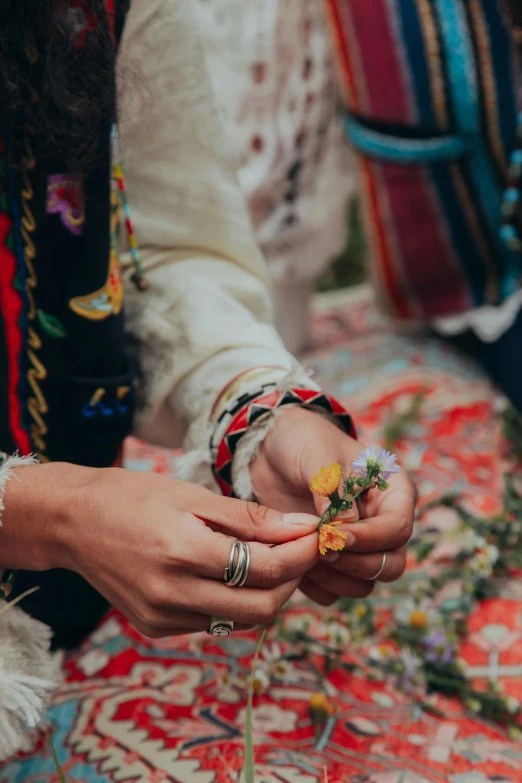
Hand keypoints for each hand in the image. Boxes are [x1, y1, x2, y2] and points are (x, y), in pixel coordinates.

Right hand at [2, 462, 319, 635]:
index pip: (266, 569)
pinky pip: (214, 621)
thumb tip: (301, 528)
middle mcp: (173, 594)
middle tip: (300, 550)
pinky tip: (234, 572)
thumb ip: (249, 518)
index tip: (319, 536)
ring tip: (270, 557)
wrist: (72, 522)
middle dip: (292, 580)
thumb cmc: (132, 496)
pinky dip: (236, 600)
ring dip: (268, 593)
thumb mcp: (192, 494)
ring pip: (241, 619)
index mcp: (183, 552)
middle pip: (263, 607)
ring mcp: (163, 617)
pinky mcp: (157, 627)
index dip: (301, 555)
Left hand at [251, 408, 416, 605]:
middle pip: (390, 565)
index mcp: (393, 492)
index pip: (398, 528)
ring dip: (334, 577)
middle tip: (318, 549)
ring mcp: (359, 546)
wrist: (271, 450)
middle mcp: (382, 523)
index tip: (333, 535)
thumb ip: (334, 493)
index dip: (370, 538)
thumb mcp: (319, 456)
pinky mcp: (332, 563)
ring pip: (364, 585)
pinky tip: (293, 561)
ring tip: (302, 554)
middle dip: (355, 563)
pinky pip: (333, 592)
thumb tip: (345, 531)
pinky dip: (315, 585)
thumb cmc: (304, 442)